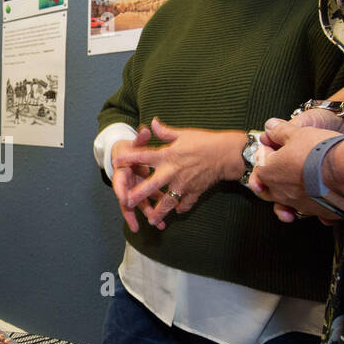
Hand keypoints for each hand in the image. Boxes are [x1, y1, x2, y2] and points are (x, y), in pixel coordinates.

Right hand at [110, 124, 153, 232]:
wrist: (127, 154)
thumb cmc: (129, 149)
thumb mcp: (134, 143)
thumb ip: (140, 139)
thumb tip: (145, 130)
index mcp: (121, 172)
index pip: (118, 183)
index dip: (121, 192)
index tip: (124, 199)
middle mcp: (126, 184)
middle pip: (127, 200)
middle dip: (132, 213)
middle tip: (135, 225)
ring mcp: (134, 189)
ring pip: (139, 204)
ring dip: (148, 215)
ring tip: (158, 225)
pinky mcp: (142, 192)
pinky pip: (148, 202)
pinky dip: (155, 210)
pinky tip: (164, 221)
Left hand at [113, 118, 242, 228]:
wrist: (226, 154)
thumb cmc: (204, 141)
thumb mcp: (183, 134)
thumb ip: (165, 132)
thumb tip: (152, 122)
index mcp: (168, 155)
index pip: (144, 156)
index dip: (129, 158)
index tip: (116, 161)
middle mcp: (173, 172)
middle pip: (152, 185)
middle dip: (138, 194)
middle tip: (127, 201)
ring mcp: (183, 185)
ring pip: (168, 201)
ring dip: (159, 211)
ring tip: (151, 220)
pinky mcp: (194, 192)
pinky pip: (185, 204)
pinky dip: (181, 208)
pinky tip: (176, 211)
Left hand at [249, 118, 343, 222]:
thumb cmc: (320, 153)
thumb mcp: (297, 133)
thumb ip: (280, 131)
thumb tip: (271, 126)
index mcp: (269, 173)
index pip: (260, 164)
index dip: (268, 153)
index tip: (277, 146)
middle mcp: (281, 193)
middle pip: (270, 188)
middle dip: (276, 177)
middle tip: (285, 166)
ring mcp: (299, 205)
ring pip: (289, 201)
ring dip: (294, 192)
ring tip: (304, 181)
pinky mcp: (318, 212)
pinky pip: (312, 210)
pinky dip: (315, 204)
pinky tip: (322, 196)